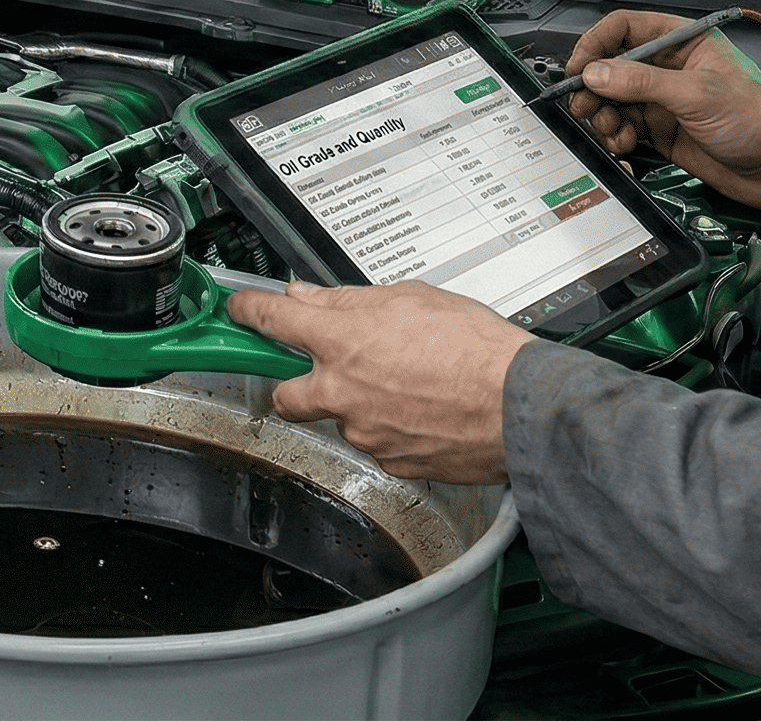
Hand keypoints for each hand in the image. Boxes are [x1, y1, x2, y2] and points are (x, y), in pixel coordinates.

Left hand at [226, 281, 529, 482]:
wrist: (521, 406)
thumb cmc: (477, 350)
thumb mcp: (410, 298)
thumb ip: (350, 301)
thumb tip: (312, 297)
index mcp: (341, 341)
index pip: (271, 321)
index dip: (247, 314)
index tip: (238, 313)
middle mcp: (341, 392)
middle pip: (285, 394)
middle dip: (297, 383)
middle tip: (326, 370)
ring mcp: (364, 432)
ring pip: (340, 419)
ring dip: (358, 405)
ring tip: (407, 386)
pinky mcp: (390, 463)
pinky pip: (376, 443)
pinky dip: (391, 429)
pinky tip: (423, 411)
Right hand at [565, 10, 760, 218]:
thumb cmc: (759, 121)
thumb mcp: (698, 95)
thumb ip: (642, 82)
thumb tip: (596, 73)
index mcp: (683, 42)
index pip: (625, 28)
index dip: (596, 43)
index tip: (579, 68)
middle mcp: (669, 68)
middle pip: (611, 66)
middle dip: (594, 87)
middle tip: (585, 107)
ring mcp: (663, 100)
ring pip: (613, 99)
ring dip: (603, 116)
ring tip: (612, 131)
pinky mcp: (661, 130)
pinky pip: (623, 127)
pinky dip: (615, 137)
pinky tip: (624, 145)